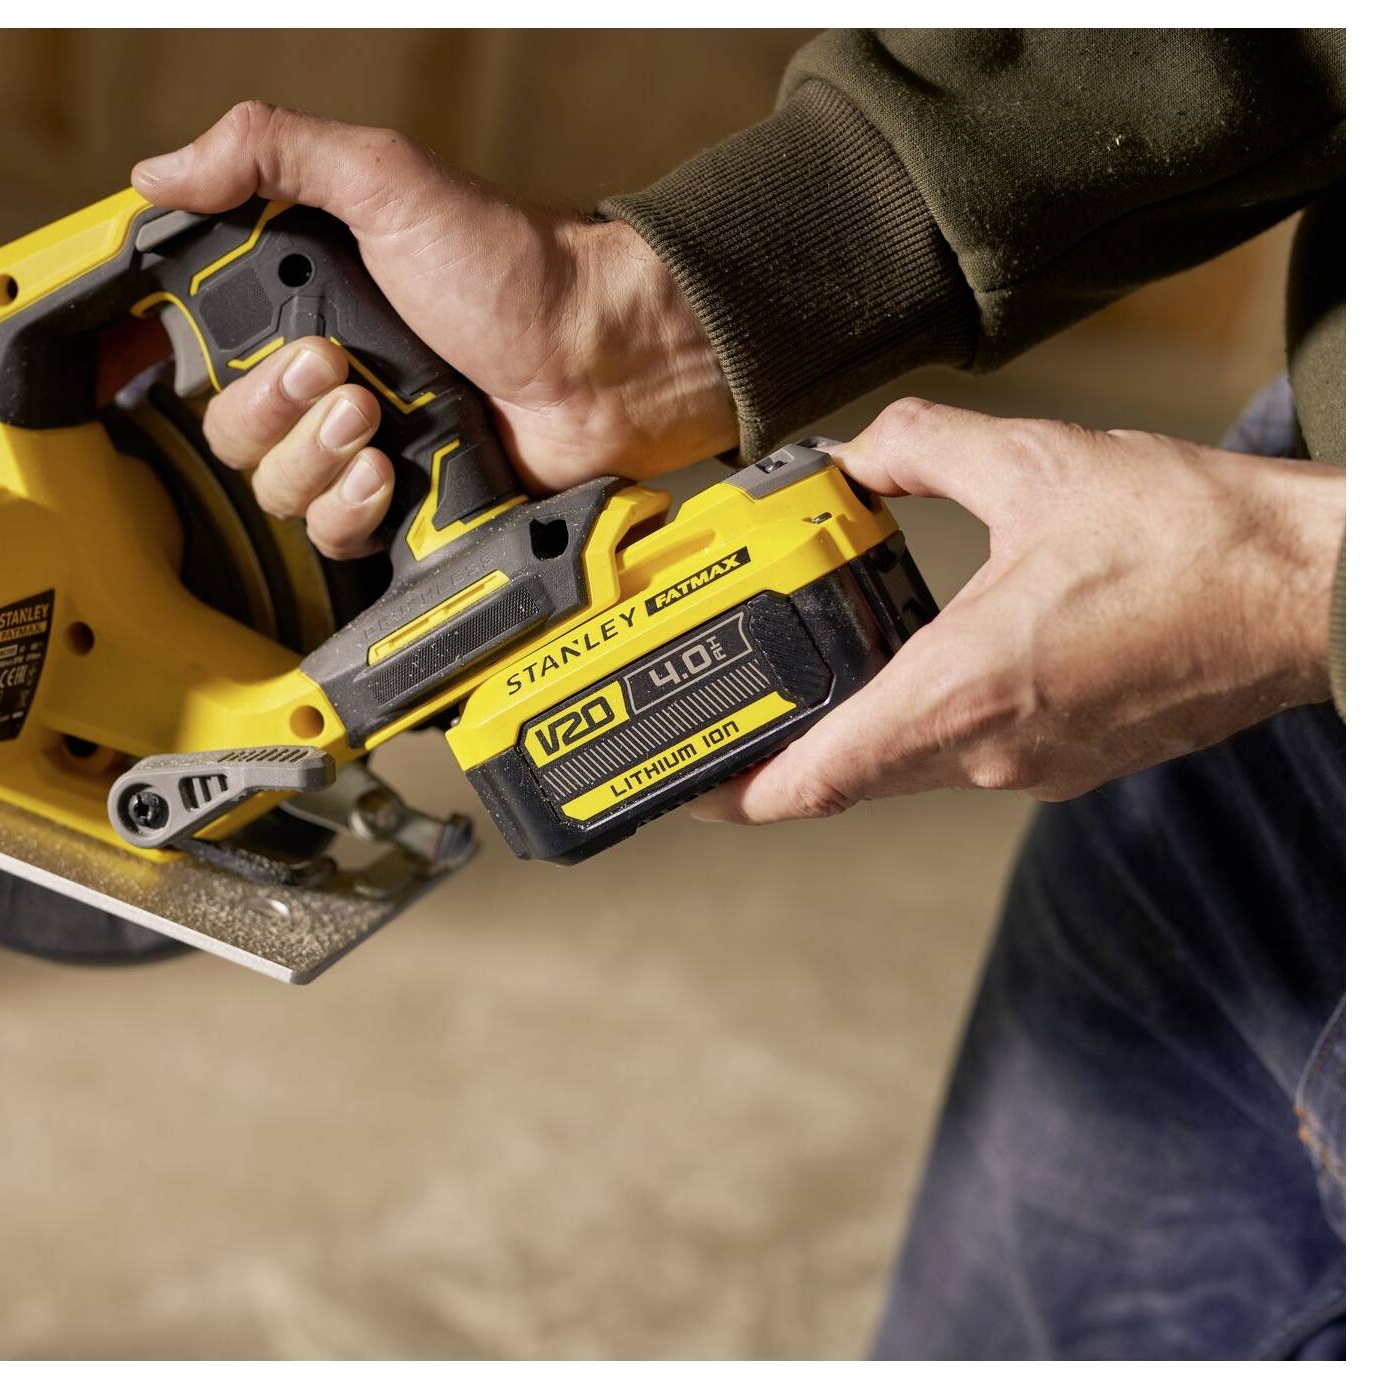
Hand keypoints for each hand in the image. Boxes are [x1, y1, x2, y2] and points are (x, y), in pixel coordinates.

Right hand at [131, 101, 733, 558]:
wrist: (606, 361)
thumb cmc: (514, 267)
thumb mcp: (388, 181)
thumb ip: (273, 154)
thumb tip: (160, 170)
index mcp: (309, 301)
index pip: (202, 343)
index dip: (176, 356)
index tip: (188, 352)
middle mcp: (325, 376)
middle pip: (229, 429)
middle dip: (275, 408)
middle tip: (340, 374)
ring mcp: (361, 445)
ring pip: (273, 487)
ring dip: (316, 457)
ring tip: (376, 419)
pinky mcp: (399, 505)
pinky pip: (329, 535)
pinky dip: (351, 508)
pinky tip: (392, 473)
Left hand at [691, 398, 1344, 822]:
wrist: (1317, 591)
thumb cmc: (1193, 536)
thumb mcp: (1034, 463)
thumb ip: (919, 450)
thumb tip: (856, 451)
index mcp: (960, 691)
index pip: (813, 780)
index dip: (734, 791)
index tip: (682, 781)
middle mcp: (989, 752)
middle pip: (848, 775)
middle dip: (784, 744)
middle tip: (735, 702)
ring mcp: (1037, 768)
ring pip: (911, 761)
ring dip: (862, 722)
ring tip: (821, 662)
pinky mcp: (1077, 761)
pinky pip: (973, 750)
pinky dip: (931, 715)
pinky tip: (928, 653)